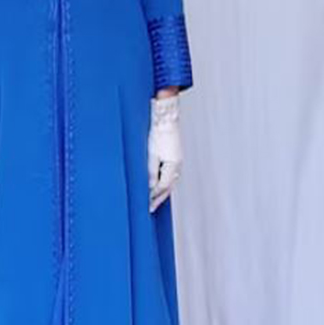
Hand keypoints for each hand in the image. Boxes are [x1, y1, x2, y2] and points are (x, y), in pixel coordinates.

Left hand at [148, 94, 181, 211]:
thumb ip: (149, 171)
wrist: (165, 116)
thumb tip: (147, 187)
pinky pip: (169, 174)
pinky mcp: (174, 157)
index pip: (163, 186)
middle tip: (149, 208)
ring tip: (152, 200)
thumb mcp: (150, 153)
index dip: (154, 196)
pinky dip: (163, 182)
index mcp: (173, 164)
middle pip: (168, 187)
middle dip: (158, 198)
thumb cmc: (158, 131)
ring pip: (170, 181)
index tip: (145, 204)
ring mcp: (177, 161)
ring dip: (161, 191)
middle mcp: (177, 165)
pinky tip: (157, 185)